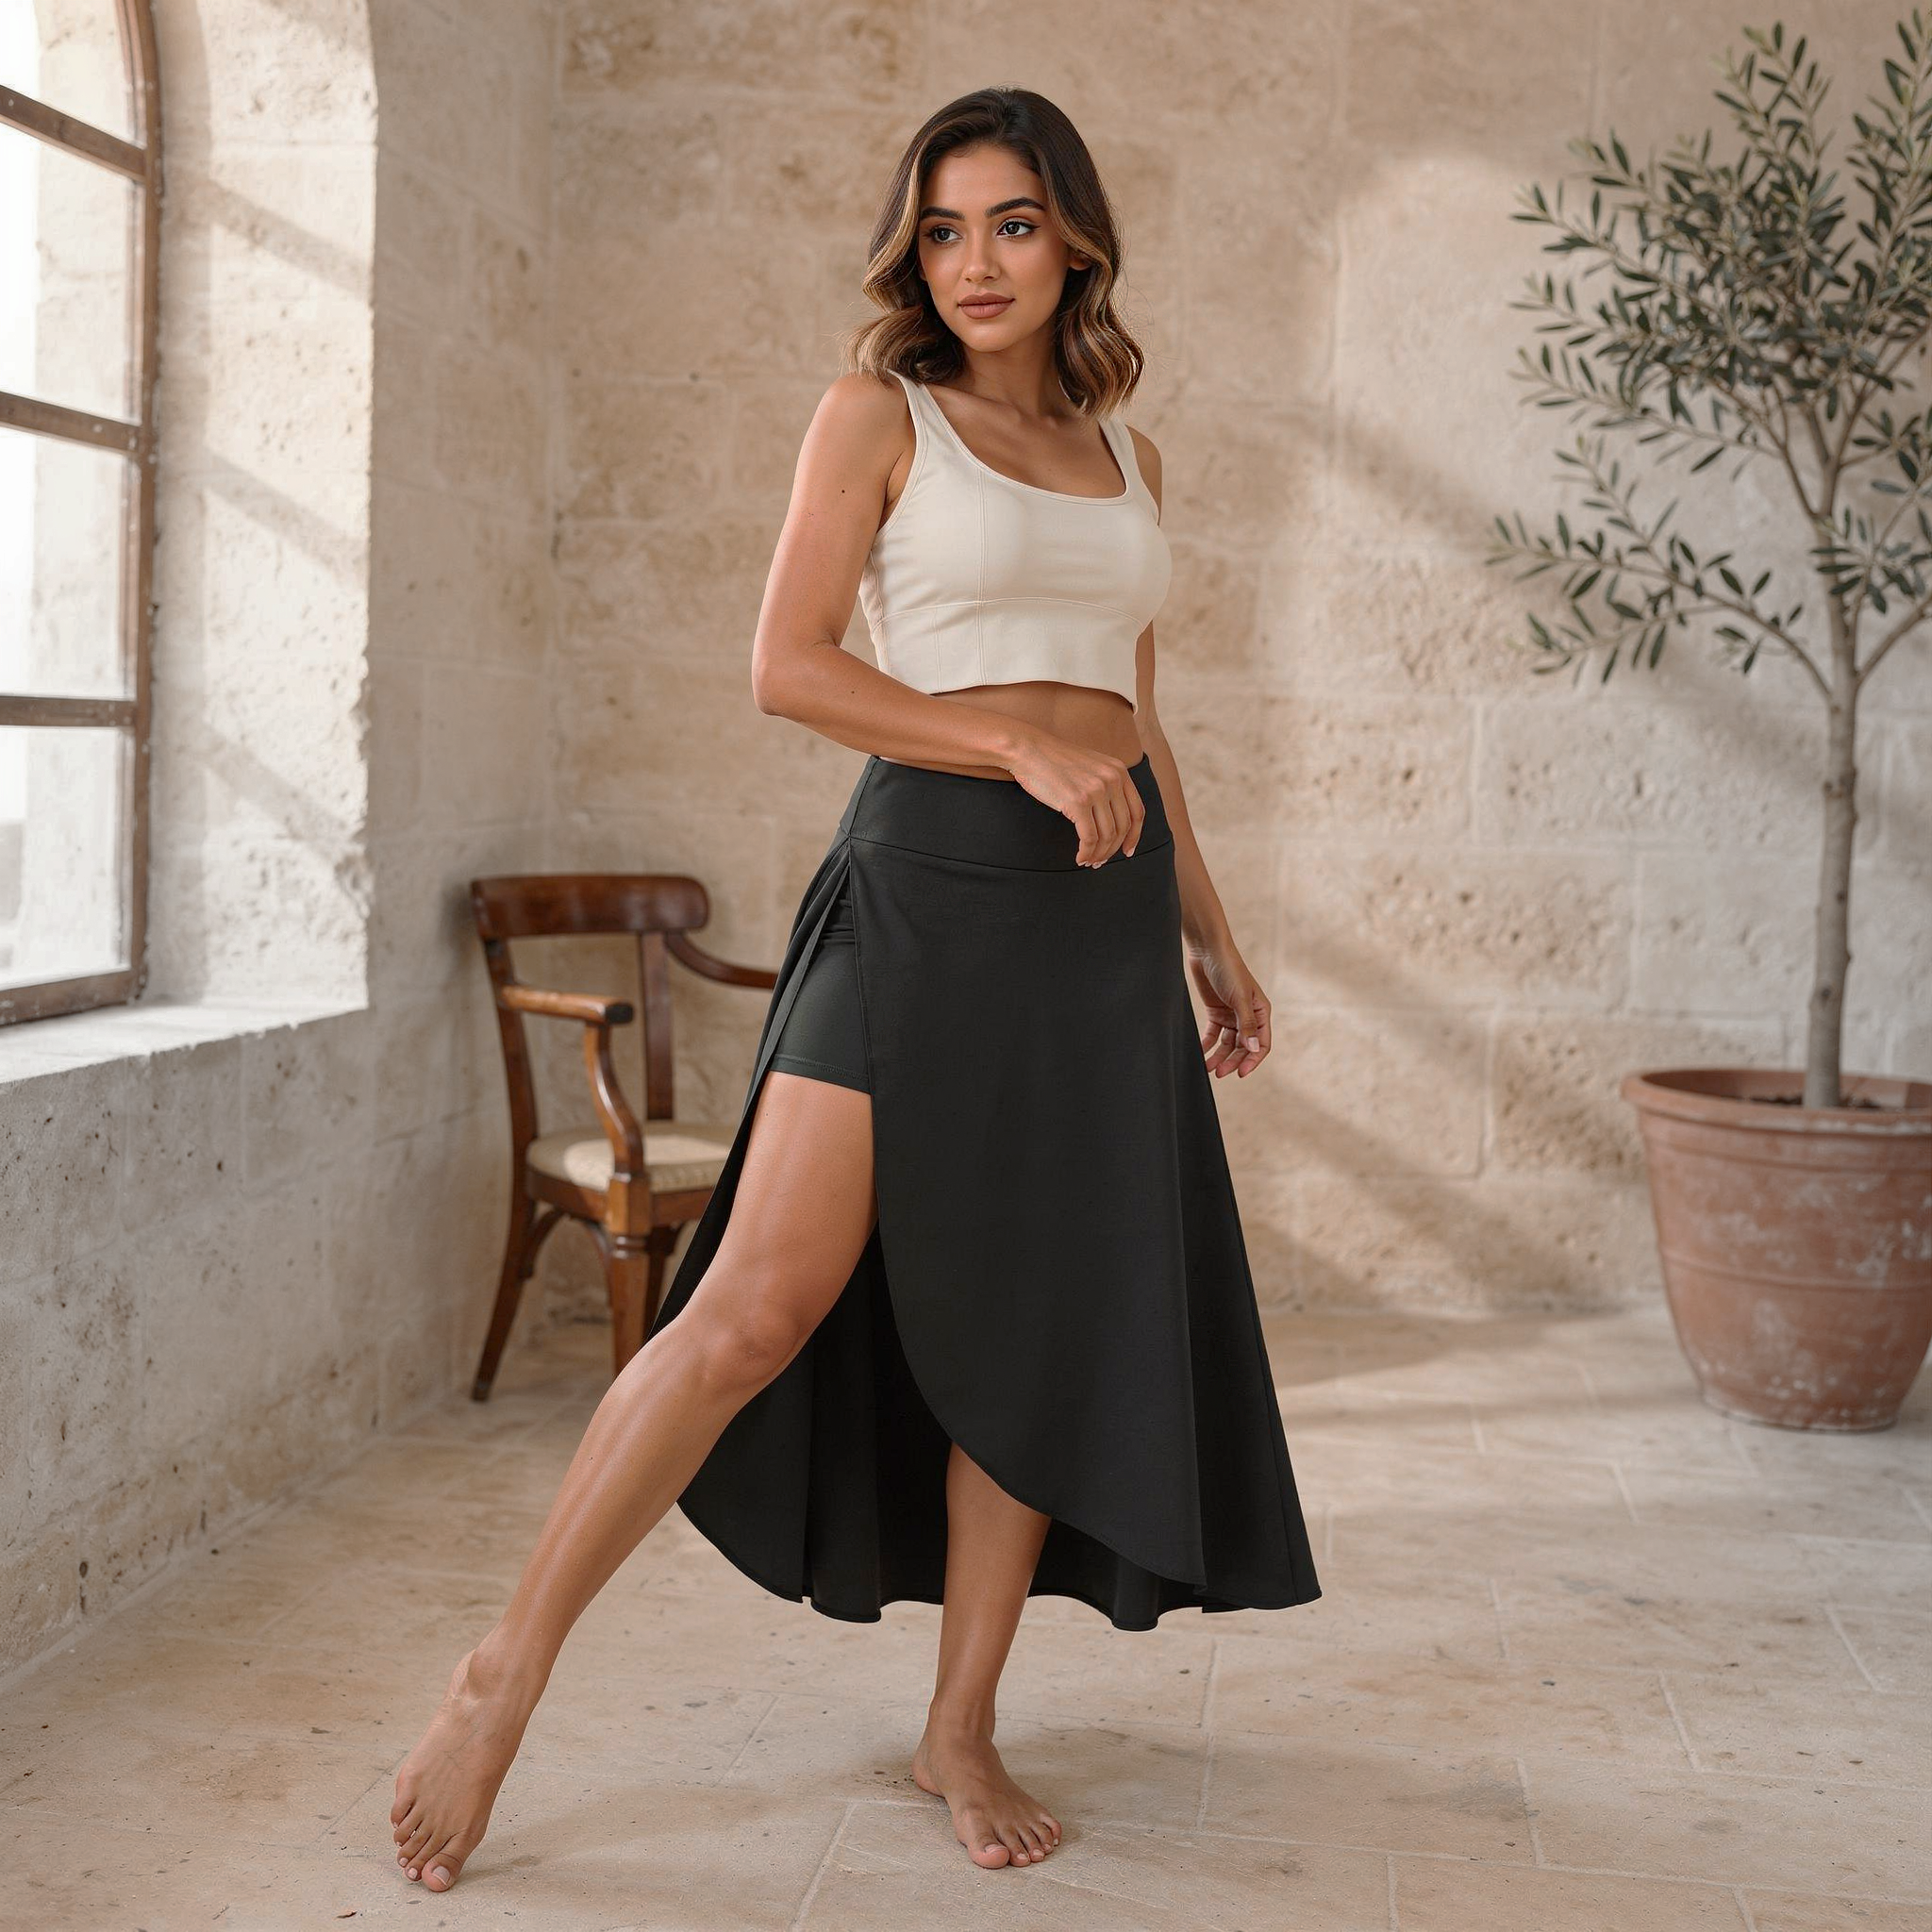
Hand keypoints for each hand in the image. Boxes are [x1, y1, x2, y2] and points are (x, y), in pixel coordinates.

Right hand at [1005, 735, 1145, 866]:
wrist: (1028, 749)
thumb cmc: (1054, 761)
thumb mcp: (1091, 766)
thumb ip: (1106, 785)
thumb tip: (1112, 819)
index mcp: (1119, 771)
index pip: (1137, 811)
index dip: (1135, 836)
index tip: (1127, 851)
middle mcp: (1112, 780)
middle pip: (1123, 827)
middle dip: (1113, 850)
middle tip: (1100, 861)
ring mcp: (1096, 791)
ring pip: (1107, 835)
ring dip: (1098, 854)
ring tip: (1088, 861)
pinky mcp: (1078, 802)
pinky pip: (1089, 838)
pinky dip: (1086, 853)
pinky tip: (1079, 858)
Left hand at [1189, 938, 1270, 1077]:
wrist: (1207, 950)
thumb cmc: (1229, 969)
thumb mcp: (1239, 998)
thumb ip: (1246, 1024)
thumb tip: (1253, 1049)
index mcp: (1261, 1012)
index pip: (1261, 1044)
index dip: (1252, 1060)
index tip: (1240, 1073)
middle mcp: (1248, 1016)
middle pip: (1243, 1047)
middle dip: (1233, 1061)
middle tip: (1219, 1073)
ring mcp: (1231, 1015)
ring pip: (1228, 1044)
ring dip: (1219, 1056)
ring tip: (1207, 1067)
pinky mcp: (1216, 1012)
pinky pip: (1213, 1035)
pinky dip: (1207, 1045)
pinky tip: (1200, 1053)